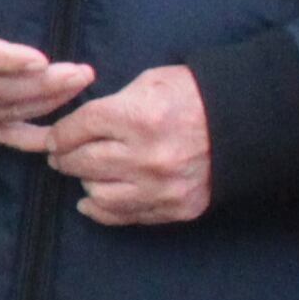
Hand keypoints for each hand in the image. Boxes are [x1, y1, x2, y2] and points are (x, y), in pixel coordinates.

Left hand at [43, 65, 210, 225]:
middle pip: (82, 163)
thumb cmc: (192, 95)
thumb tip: (72, 129)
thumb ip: (110, 107)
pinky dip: (103, 209)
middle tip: (61, 155)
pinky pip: (124, 215)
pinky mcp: (174, 208)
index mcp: (139, 118)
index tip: (55, 138)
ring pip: (97, 194)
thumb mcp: (148, 84)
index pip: (77, 130)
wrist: (244, 121)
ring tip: (87, 172)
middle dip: (65, 158)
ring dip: (86, 182)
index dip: (60, 134)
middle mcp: (147, 157)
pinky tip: (92, 200)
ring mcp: (161, 187)